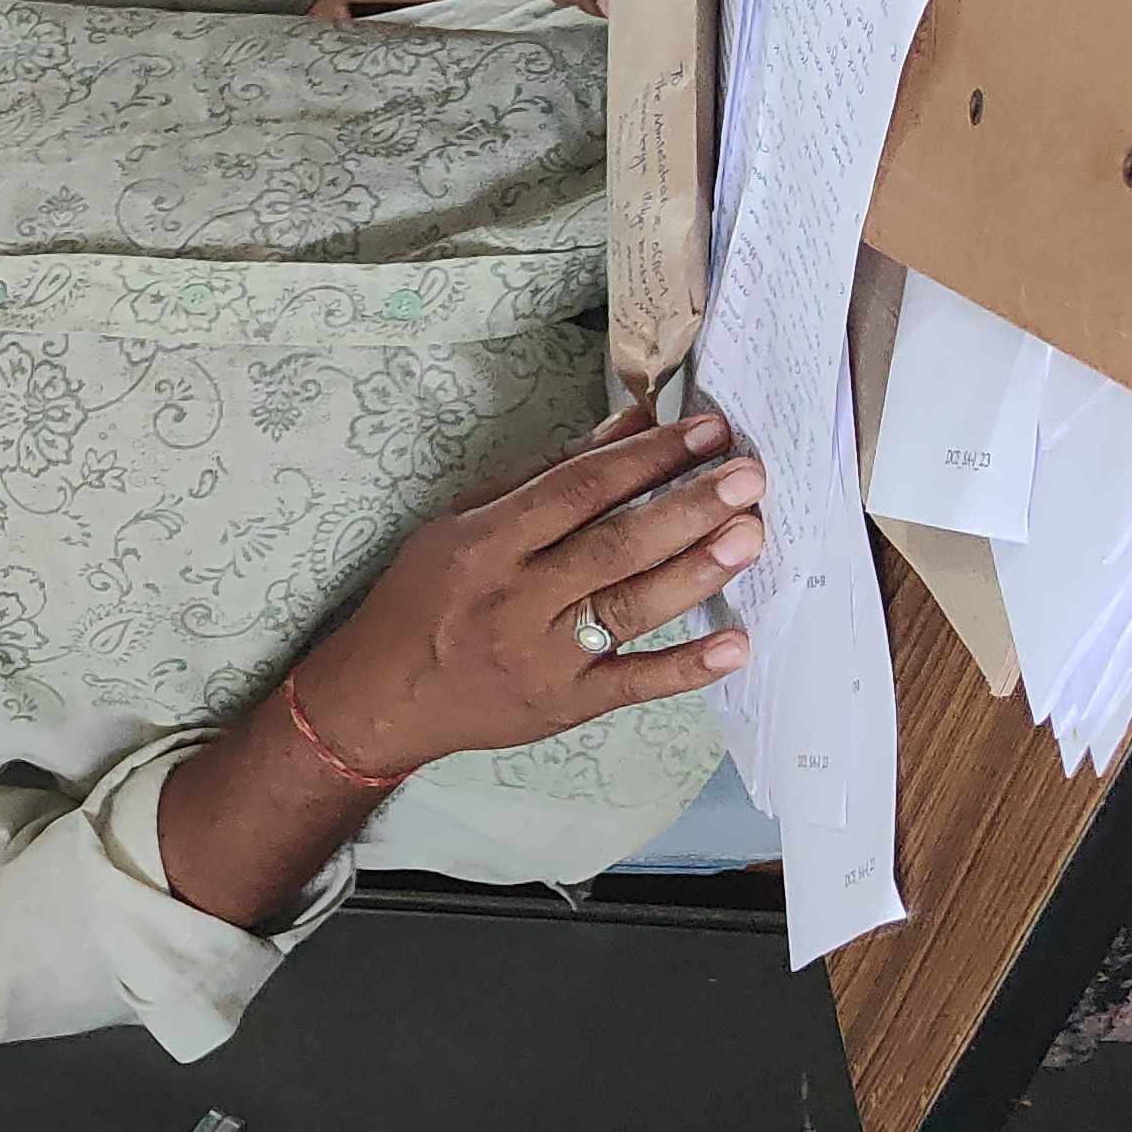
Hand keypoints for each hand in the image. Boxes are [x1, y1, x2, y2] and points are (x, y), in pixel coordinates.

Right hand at [287, 410, 758, 784]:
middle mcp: (515, 599)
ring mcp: (542, 657)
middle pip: (614, 546)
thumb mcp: (464, 521)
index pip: (578, 491)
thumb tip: (628, 426)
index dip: (646, 457)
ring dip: (696, 572)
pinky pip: (633, 685)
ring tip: (750, 537)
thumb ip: (548, 475)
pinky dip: (685, 668)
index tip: (707, 432)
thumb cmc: (422, 598)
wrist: (381, 697)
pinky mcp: (564, 705)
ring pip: (630, 608)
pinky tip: (735, 645)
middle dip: (688, 508)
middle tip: (749, 478)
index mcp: (487, 544)